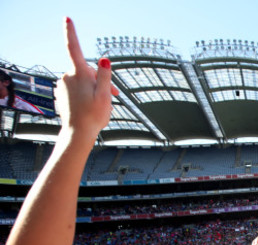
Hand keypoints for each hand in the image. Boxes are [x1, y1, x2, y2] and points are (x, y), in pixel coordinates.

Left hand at [56, 18, 114, 140]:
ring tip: (103, 103)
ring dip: (94, 87)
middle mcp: (67, 76)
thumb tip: (105, 59)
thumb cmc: (93, 116)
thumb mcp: (104, 95)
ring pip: (83, 79)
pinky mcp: (61, 93)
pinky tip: (92, 105)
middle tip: (115, 95)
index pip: (73, 48)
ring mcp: (62, 85)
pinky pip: (76, 87)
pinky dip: (86, 92)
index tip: (67, 18)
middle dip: (101, 79)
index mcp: (78, 74)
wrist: (77, 133)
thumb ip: (105, 76)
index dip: (70, 32)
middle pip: (87, 70)